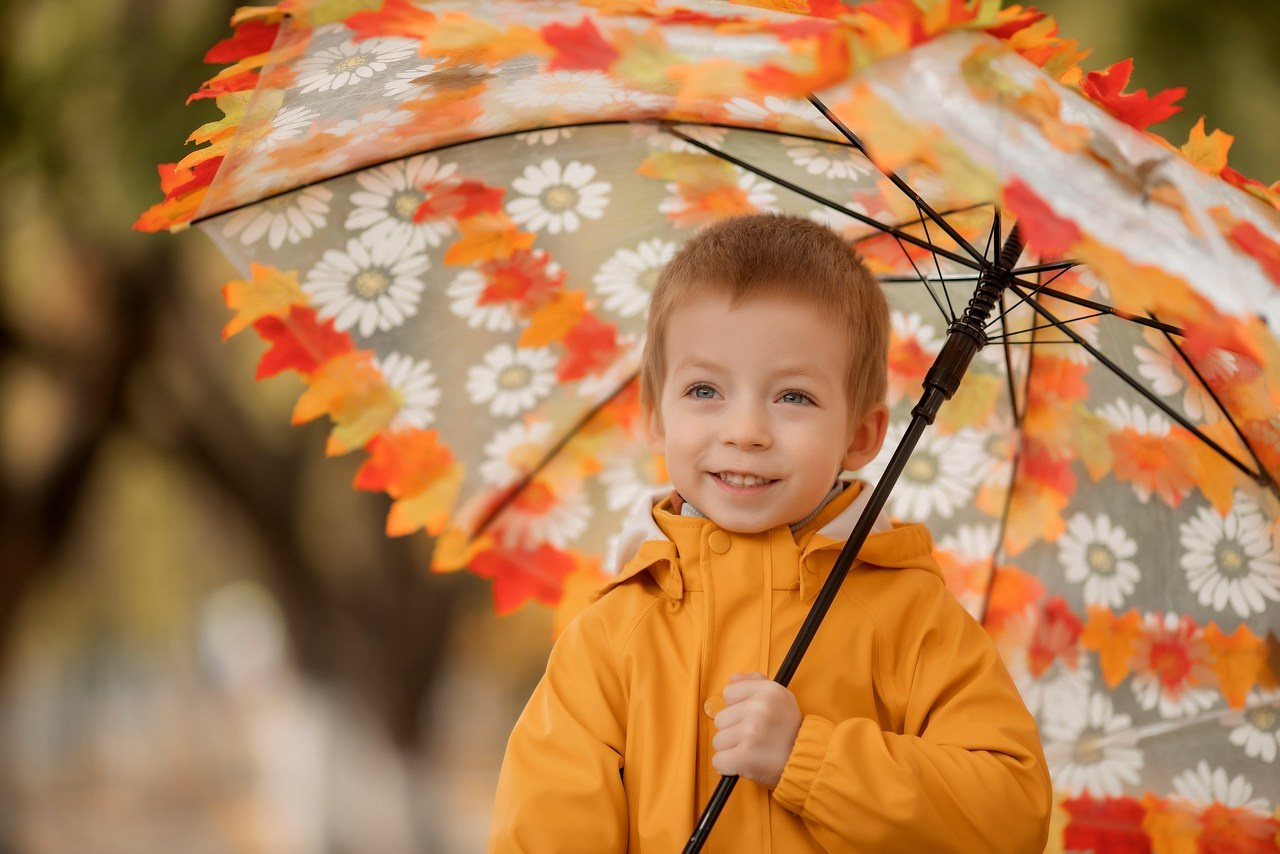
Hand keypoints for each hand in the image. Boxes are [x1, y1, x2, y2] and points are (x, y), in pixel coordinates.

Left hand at [711, 672, 801, 788]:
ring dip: (731, 749)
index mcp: (768, 690)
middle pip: (720, 719)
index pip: (728, 693)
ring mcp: (751, 732)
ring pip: (718, 740)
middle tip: (755, 737)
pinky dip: (728, 766)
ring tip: (753, 750)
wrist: (807, 762)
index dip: (737, 707)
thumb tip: (731, 679)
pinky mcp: (745, 756)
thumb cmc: (789, 731)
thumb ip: (755, 682)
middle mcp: (759, 708)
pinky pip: (719, 760)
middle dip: (733, 730)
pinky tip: (745, 764)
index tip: (751, 717)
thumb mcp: (781, 697)